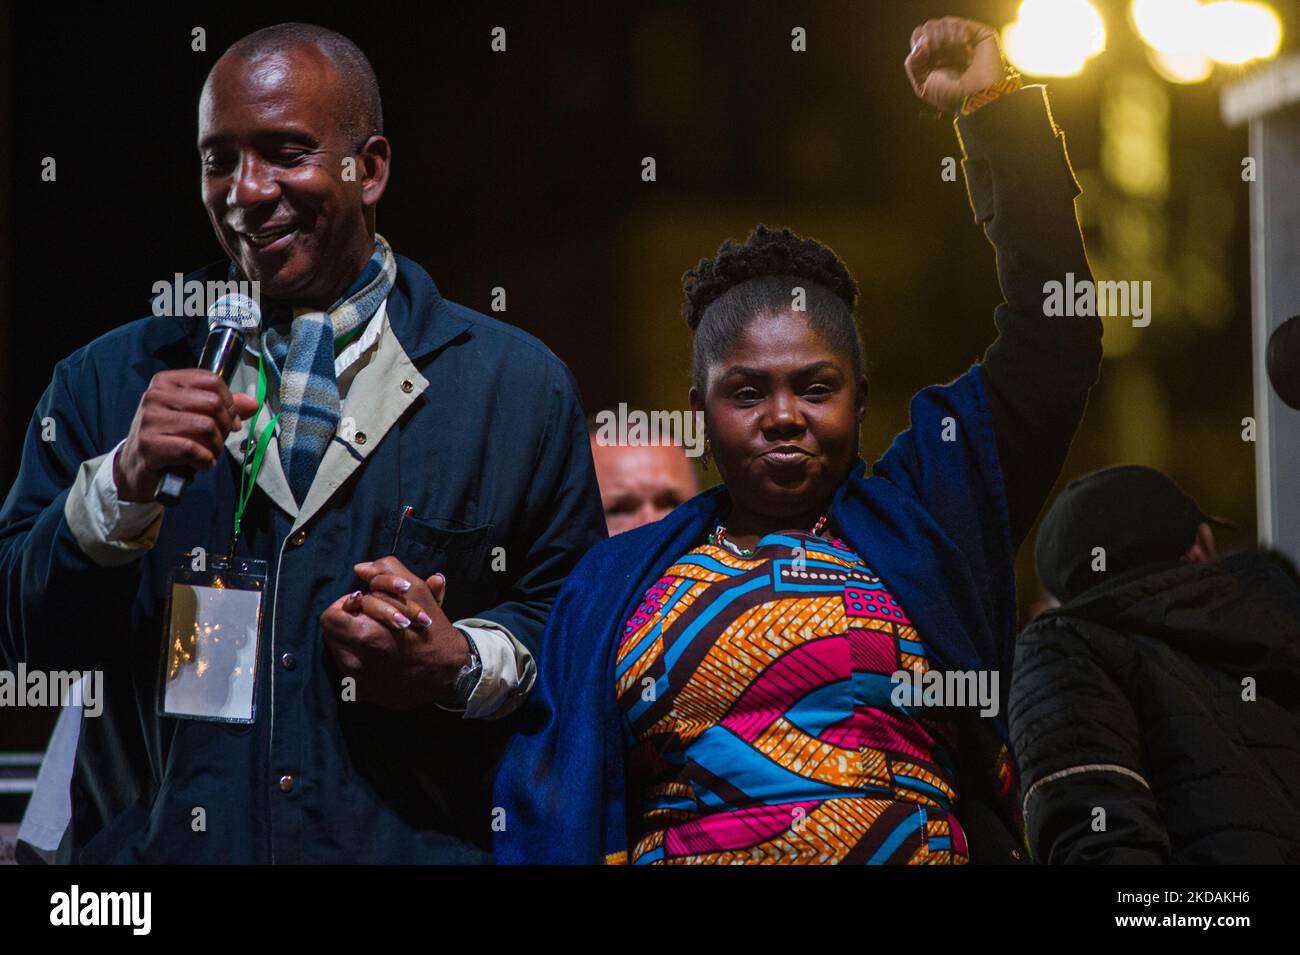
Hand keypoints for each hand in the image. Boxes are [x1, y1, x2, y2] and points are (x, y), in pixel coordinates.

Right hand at [113, 369, 259, 501]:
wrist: (136, 466)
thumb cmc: (169, 437)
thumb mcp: (195, 416)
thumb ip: (224, 407)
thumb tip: (252, 403)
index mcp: (167, 381)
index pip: (212, 381)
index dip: (230, 403)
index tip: (230, 421)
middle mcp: (155, 395)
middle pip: (213, 404)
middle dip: (224, 428)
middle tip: (218, 441)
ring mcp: (150, 419)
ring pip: (206, 427)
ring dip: (216, 447)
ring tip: (209, 454)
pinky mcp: (149, 444)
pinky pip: (192, 449)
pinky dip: (204, 461)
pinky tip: (200, 464)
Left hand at [318, 556, 467, 708]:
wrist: (449, 673)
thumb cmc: (431, 629)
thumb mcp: (416, 592)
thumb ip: (386, 572)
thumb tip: (360, 568)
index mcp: (368, 636)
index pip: (333, 614)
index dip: (348, 603)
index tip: (365, 603)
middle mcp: (358, 663)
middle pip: (329, 632)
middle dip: (345, 619)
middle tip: (365, 617)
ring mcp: (358, 681)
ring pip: (335, 650)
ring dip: (347, 638)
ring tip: (369, 634)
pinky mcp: (361, 693)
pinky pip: (343, 669)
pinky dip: (354, 656)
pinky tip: (372, 653)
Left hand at [904, 17, 1006, 113]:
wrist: (975, 98)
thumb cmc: (952, 96)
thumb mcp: (922, 85)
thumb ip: (912, 64)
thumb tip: (921, 42)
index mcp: (932, 58)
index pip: (918, 36)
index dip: (918, 42)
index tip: (925, 55)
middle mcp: (946, 48)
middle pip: (929, 27)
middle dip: (931, 40)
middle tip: (940, 54)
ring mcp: (961, 40)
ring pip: (943, 23)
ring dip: (945, 38)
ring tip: (955, 54)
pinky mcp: (977, 34)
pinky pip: (959, 24)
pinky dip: (959, 37)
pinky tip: (966, 50)